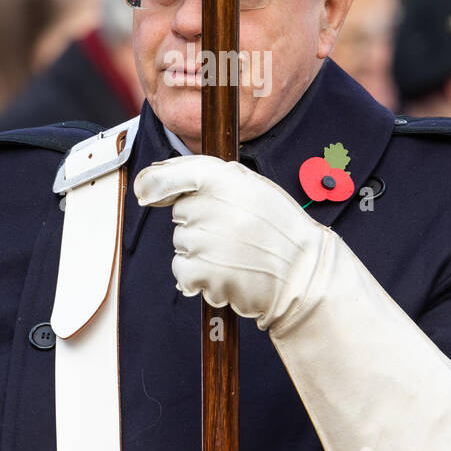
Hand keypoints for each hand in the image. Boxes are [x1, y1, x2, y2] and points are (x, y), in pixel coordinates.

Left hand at [137, 152, 450, 450]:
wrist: (303, 275)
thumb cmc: (279, 231)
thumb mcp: (253, 189)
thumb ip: (212, 181)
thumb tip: (157, 187)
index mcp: (226, 178)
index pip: (173, 173)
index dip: (156, 183)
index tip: (147, 192)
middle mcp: (213, 205)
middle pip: (180, 214)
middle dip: (199, 223)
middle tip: (233, 232)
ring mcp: (206, 240)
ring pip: (181, 244)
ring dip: (201, 252)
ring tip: (235, 254)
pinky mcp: (202, 271)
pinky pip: (182, 272)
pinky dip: (199, 277)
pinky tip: (228, 273)